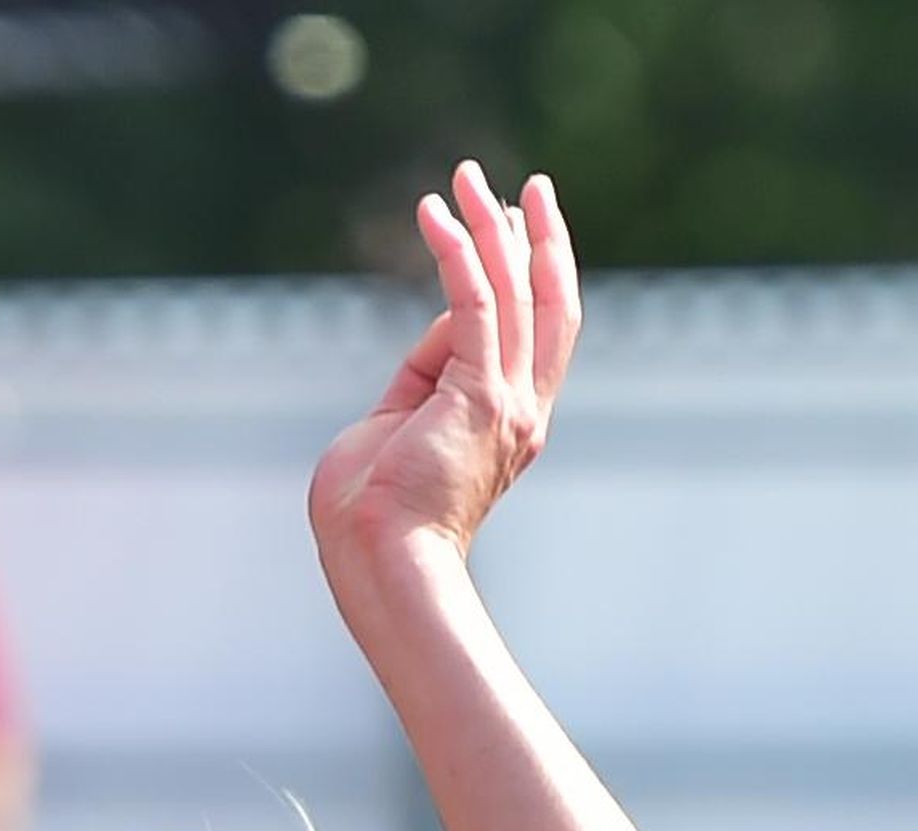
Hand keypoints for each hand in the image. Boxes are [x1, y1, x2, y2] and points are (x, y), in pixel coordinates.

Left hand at [309, 162, 580, 576]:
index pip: (529, 339)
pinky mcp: (478, 396)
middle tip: (527, 188)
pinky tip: (436, 214)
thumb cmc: (370, 519)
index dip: (524, 280)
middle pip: (548, 307)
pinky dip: (457, 251)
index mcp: (507, 427)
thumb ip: (418, 379)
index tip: (508, 231)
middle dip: (538, 241)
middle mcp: (521, 412)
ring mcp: (506, 404)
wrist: (384, 566)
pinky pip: (474, 302)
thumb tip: (437, 327)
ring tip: (467, 178)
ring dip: (492, 227)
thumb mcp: (391, 431)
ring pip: (515, 292)